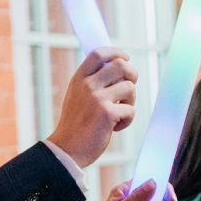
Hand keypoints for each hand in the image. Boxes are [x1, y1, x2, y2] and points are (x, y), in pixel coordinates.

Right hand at [48, 47, 137, 168]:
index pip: (98, 53)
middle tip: (129, 89)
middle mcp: (87, 84)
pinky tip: (115, 127)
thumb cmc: (77, 124)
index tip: (126, 57)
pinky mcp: (107, 113)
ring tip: (119, 113)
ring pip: (130, 87)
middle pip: (121, 65)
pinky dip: (127, 120)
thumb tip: (116, 66)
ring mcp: (97, 98)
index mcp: (79, 78)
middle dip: (133, 75)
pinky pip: (131, 109)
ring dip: (130, 101)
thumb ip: (93, 82)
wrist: (67, 148)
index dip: (116, 52)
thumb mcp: (78, 96)